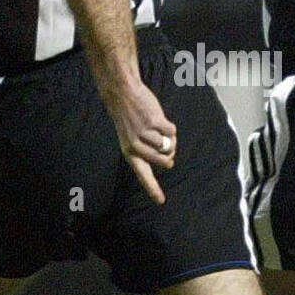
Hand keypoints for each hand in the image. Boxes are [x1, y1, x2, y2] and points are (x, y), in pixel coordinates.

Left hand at [108, 78, 176, 205]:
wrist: (123, 93)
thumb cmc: (130, 116)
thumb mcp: (131, 137)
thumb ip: (147, 150)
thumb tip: (169, 158)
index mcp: (129, 152)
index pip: (143, 175)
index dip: (153, 189)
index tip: (161, 201)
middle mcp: (136, 146)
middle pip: (164, 160)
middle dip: (170, 153)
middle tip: (165, 144)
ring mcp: (145, 134)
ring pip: (169, 146)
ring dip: (169, 138)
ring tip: (158, 128)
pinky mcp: (155, 122)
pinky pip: (172, 132)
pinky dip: (169, 127)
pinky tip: (159, 119)